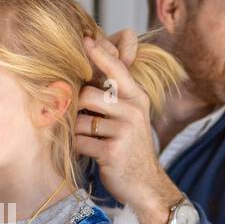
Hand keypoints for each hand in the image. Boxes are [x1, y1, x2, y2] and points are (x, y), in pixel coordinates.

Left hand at [75, 31, 181, 223]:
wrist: (146, 184)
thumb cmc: (130, 146)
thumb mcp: (131, 114)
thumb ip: (115, 90)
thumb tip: (96, 64)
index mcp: (137, 96)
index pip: (116, 68)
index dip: (99, 53)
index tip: (85, 39)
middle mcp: (133, 109)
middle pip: (87, 94)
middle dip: (78, 109)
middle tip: (86, 123)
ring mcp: (124, 130)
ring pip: (80, 121)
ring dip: (78, 133)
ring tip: (93, 142)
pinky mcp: (112, 150)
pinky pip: (80, 142)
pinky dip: (79, 150)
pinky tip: (92, 155)